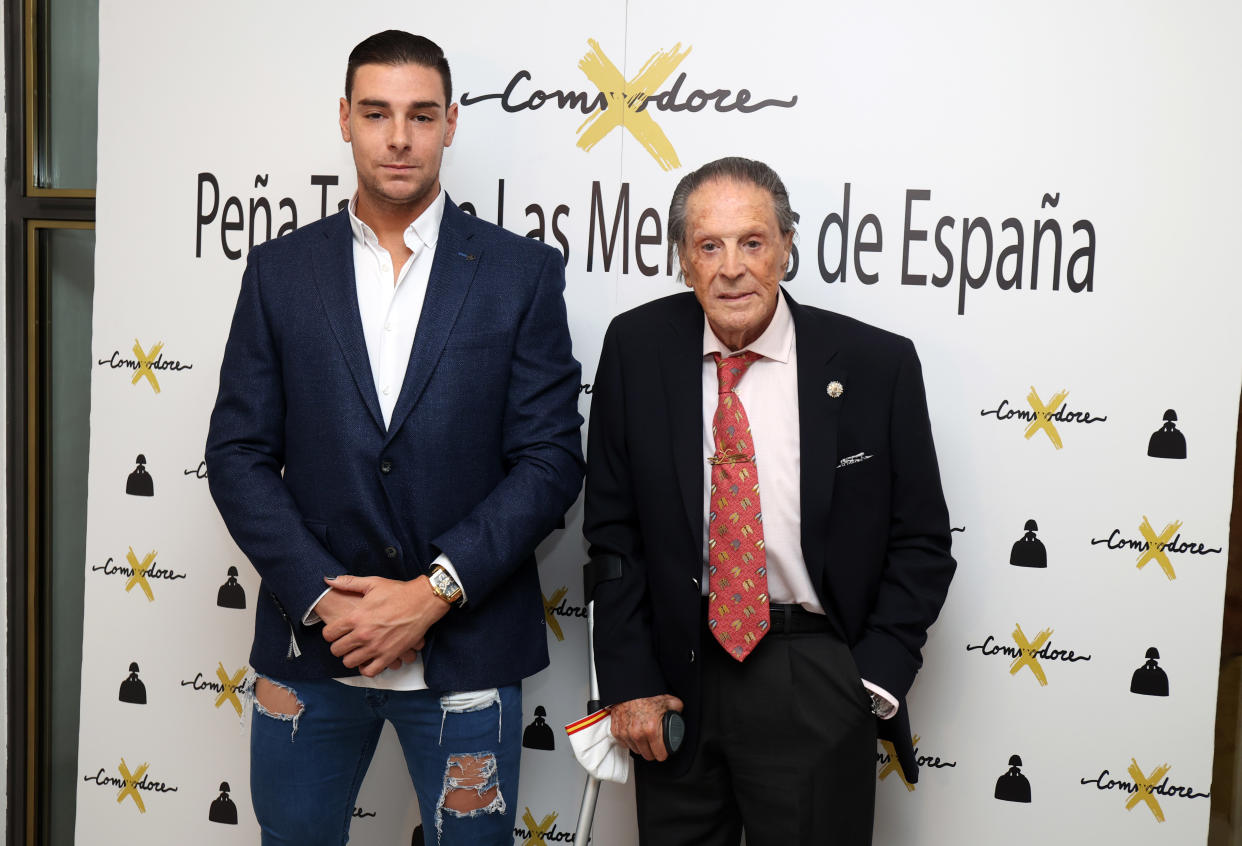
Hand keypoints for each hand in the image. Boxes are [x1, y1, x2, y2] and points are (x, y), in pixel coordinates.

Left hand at [319, 575, 449, 676]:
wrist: (423, 601)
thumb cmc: (398, 592)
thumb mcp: (372, 583)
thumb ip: (348, 583)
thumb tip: (328, 580)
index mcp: (356, 617)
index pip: (329, 634)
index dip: (330, 633)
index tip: (335, 632)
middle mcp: (364, 634)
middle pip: (337, 650)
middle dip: (338, 646)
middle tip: (345, 641)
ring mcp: (376, 647)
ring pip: (350, 662)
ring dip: (351, 657)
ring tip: (356, 650)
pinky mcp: (390, 656)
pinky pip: (369, 671)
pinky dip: (366, 668)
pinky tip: (368, 659)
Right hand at [609, 694, 683, 761]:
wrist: (628, 687)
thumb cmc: (645, 694)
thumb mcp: (668, 700)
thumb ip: (676, 710)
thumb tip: (680, 715)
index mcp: (651, 730)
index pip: (660, 754)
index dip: (664, 752)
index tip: (664, 748)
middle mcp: (637, 734)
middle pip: (648, 755)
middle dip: (653, 750)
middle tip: (655, 742)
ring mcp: (625, 734)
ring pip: (636, 751)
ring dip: (641, 746)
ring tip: (644, 736)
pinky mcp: (616, 732)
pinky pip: (625, 744)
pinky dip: (630, 740)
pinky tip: (634, 733)